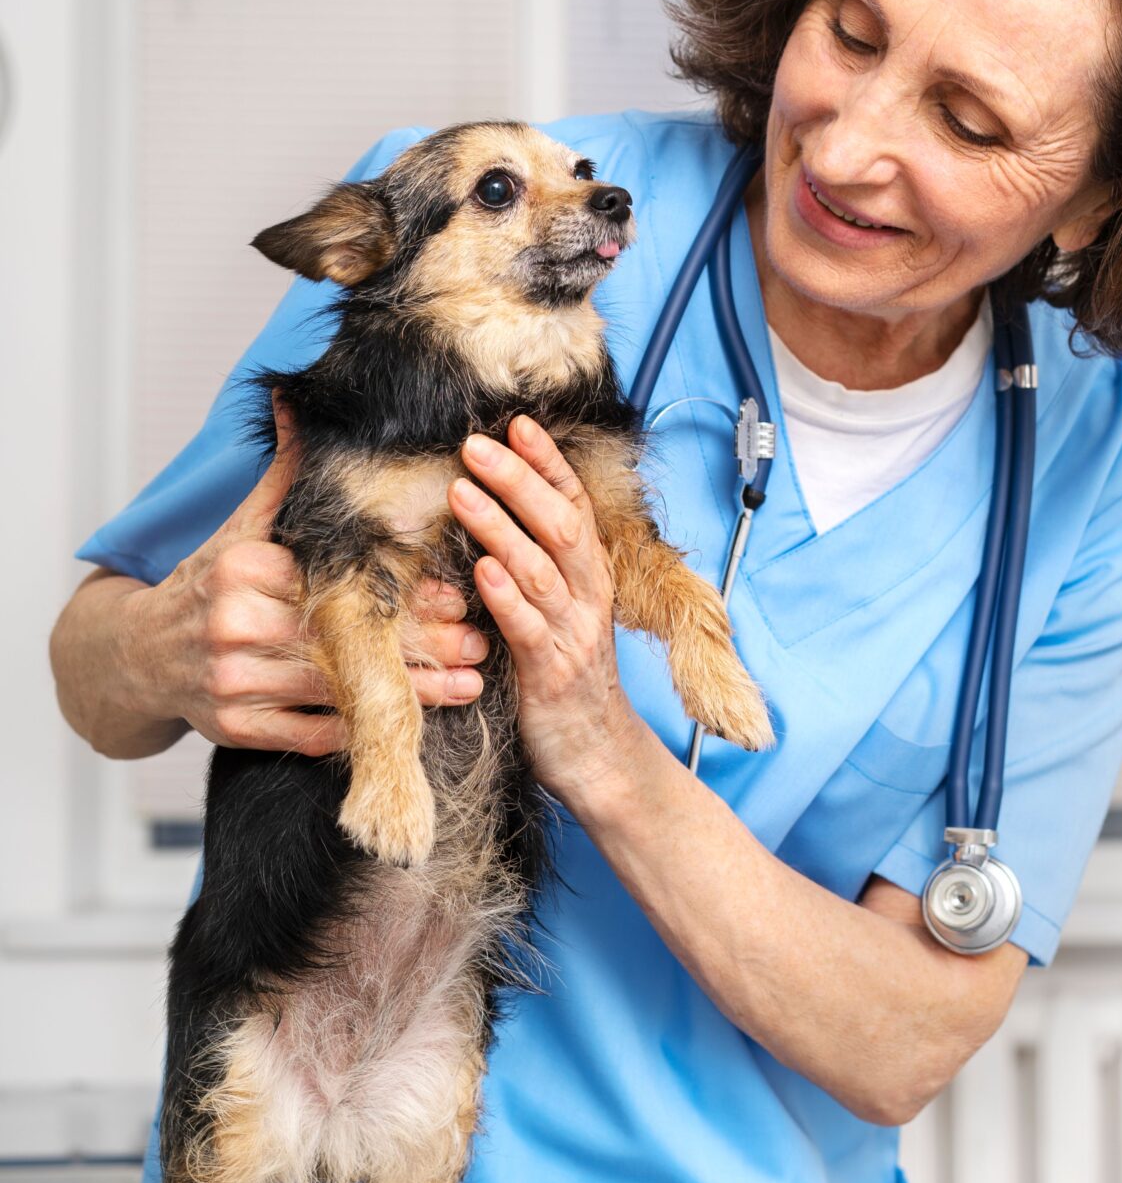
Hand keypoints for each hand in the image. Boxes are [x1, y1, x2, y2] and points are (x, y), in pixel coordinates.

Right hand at [126, 398, 489, 755]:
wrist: (137, 654)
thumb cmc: (206, 583)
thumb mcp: (240, 525)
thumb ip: (285, 475)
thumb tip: (299, 401)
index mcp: (245, 567)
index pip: (340, 580)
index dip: (403, 589)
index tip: (458, 592)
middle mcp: (235, 624)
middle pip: (346, 637)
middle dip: (421, 643)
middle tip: (481, 641)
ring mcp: (234, 682)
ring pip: (338, 690)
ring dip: (411, 693)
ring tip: (470, 683)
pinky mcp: (236, 729)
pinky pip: (311, 735)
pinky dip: (362, 728)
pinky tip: (413, 724)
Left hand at [448, 417, 642, 802]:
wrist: (598, 758)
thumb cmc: (564, 682)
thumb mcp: (558, 615)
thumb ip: (535, 569)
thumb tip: (491, 517)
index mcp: (590, 579)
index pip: (574, 507)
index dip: (548, 464)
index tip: (519, 423)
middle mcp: (588, 599)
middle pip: (559, 526)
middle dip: (519, 480)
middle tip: (475, 444)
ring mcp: (572, 636)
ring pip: (541, 569)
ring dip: (500, 527)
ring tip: (463, 491)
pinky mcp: (551, 676)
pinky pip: (528, 629)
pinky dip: (506, 597)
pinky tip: (481, 569)